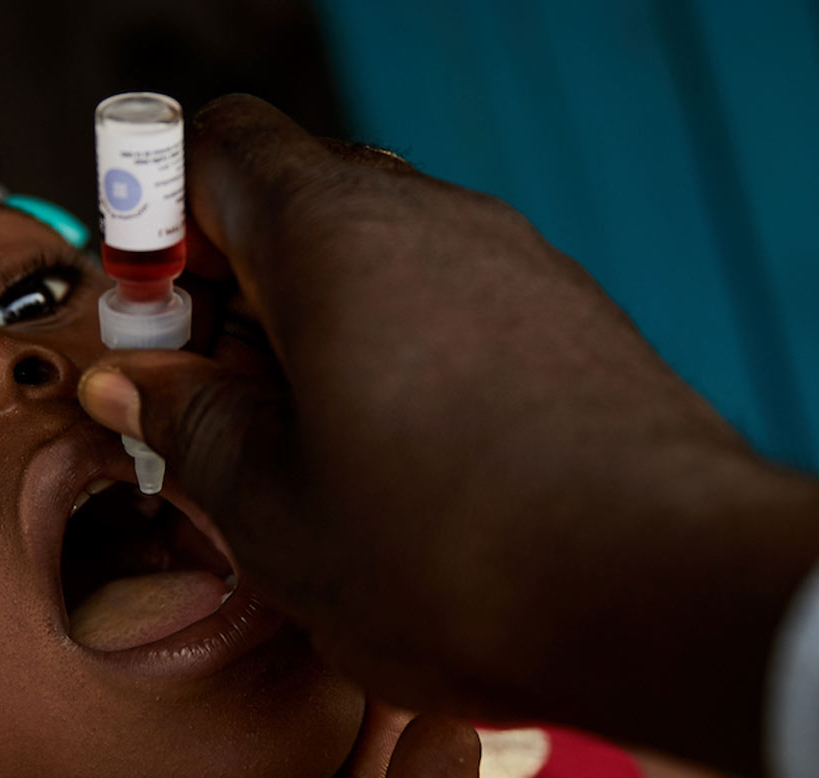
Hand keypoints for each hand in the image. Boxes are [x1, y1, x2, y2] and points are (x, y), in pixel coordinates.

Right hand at [78, 95, 818, 776]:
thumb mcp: (273, 516)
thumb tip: (147, 387)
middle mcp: (435, 218)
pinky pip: (457, 303)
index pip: (212, 143)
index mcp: (334, 233)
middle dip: (232, 287)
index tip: (150, 320)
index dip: (153, 221)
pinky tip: (402, 470)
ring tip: (306, 455)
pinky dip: (402, 357)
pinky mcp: (574, 321)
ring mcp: (517, 263)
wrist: (671, 592)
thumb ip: (190, 431)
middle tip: (210, 403)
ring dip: (318, 330)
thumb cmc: (465, 561)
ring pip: (381, 256)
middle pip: (296, 196)